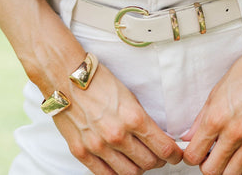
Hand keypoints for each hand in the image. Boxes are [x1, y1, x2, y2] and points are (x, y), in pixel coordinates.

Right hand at [53, 62, 183, 174]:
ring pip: (130, 173)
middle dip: (158, 160)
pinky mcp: (81, 152)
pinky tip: (121, 165)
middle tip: (158, 155)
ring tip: (139, 159)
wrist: (65, 76)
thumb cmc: (98, 81)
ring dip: (139, 168)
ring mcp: (98, 147)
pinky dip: (117, 174)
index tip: (176, 154)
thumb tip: (155, 135)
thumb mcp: (128, 95)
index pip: (163, 147)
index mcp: (132, 117)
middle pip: (149, 163)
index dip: (174, 154)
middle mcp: (117, 135)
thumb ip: (141, 119)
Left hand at [182, 36, 241, 174]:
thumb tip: (190, 134)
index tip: (194, 151)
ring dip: (224, 170)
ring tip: (225, 158)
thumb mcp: (218, 89)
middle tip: (209, 155)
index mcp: (217, 116)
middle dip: (206, 165)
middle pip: (211, 170)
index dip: (191, 155)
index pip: (194, 154)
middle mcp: (234, 132)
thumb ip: (202, 116)